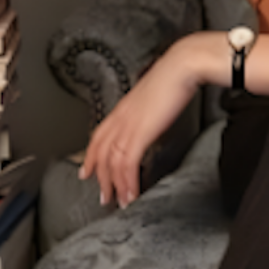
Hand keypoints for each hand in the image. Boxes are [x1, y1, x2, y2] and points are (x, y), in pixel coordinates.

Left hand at [78, 33, 220, 210]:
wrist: (181, 66)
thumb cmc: (173, 77)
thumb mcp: (154, 97)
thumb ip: (146, 111)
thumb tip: (150, 119)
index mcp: (122, 109)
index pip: (99, 136)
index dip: (91, 156)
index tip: (87, 171)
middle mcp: (120, 117)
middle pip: (101, 152)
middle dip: (100, 177)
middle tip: (103, 197)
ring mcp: (128, 124)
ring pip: (112, 161)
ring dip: (115, 185)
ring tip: (119, 202)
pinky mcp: (139, 132)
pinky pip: (127, 163)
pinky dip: (128, 181)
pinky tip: (132, 192)